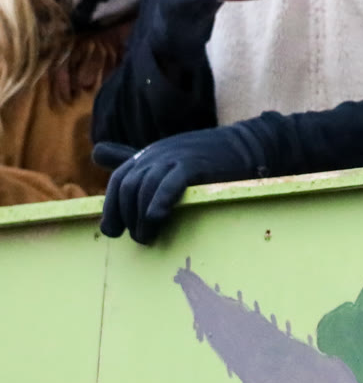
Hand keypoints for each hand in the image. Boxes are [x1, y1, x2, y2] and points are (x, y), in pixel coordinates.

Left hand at [95, 127, 261, 244]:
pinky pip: (168, 184)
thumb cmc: (205, 155)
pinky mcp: (194, 164)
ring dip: (140, 218)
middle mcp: (156, 154)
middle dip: (126, 216)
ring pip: (144, 188)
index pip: (118, 180)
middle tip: (137, 238)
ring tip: (148, 237)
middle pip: (127, 187)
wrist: (246, 145)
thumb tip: (96, 151)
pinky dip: (158, 202)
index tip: (115, 231)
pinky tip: (156, 218)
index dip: (111, 207)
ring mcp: (174, 157)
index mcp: (148, 154)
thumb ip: (130, 156)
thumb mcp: (164, 154)